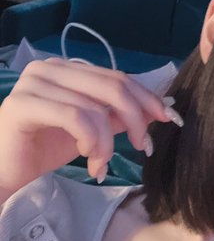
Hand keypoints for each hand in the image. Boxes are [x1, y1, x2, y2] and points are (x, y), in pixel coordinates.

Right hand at [0, 58, 177, 200]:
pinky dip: (92, 143)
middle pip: (113, 87)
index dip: (147, 97)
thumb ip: (117, 118)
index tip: (169, 118)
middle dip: (137, 119)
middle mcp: (49, 68)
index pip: (117, 77)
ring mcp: (34, 83)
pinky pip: (76, 118)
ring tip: (101, 163)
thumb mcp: (91, 132)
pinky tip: (90, 161)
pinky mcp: (24, 104)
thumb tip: (156, 111)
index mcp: (66, 70)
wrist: (6, 172)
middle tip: (143, 146)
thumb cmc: (44, 150)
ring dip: (108, 143)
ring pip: (96, 107)